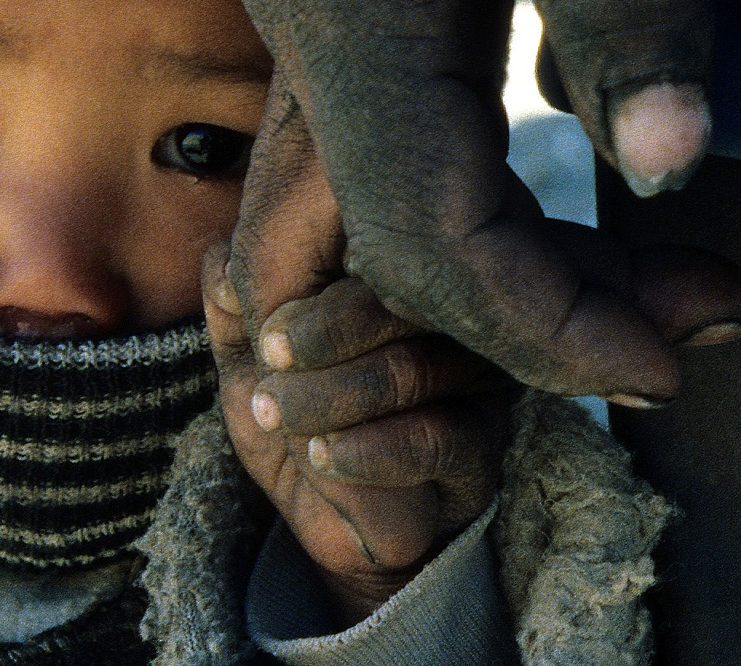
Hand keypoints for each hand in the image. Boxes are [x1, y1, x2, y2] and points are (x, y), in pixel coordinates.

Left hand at [203, 244, 512, 625]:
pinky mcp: (481, 447)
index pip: (372, 255)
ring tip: (276, 413)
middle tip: (270, 360)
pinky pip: (435, 438)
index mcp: (399, 286)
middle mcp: (449, 323)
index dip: (309, 279)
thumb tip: (227, 267)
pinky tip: (321, 454)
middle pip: (398, 303)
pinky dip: (369, 449)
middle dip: (319, 333)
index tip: (260, 326)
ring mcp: (473, 382)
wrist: (335, 519)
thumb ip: (236, 306)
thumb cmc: (300, 422)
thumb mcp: (251, 361)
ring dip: (329, 395)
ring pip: (411, 369)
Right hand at [232, 0, 738, 406]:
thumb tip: (664, 165)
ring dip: (531, 291)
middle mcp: (313, 36)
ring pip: (410, 228)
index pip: (425, 230)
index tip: (659, 369)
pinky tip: (595, 251)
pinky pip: (423, 180)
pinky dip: (511, 238)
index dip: (538, 326)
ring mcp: (331, 46)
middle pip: (406, 251)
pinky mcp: (374, 50)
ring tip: (658, 308)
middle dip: (540, 326)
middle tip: (675, 347)